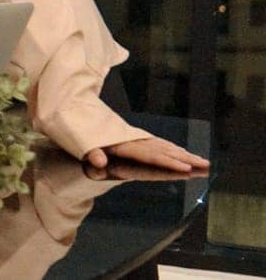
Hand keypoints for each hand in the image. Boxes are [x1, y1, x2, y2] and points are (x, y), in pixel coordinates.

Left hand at [83, 137, 209, 173]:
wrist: (74, 111)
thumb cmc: (77, 132)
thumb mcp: (80, 143)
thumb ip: (90, 153)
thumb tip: (98, 162)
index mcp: (122, 144)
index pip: (150, 155)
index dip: (168, 162)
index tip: (186, 168)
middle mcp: (133, 140)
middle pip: (164, 150)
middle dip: (186, 159)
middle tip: (207, 166)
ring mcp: (136, 138)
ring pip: (165, 147)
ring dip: (185, 154)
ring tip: (204, 162)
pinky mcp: (135, 138)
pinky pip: (159, 144)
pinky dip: (174, 149)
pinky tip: (184, 153)